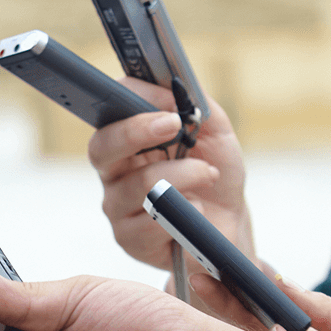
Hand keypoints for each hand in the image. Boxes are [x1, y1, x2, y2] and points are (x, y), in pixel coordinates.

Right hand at [87, 81, 251, 269]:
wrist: (227, 224)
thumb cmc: (214, 175)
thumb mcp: (213, 131)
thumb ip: (194, 104)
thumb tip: (174, 90)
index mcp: (127, 143)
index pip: (110, 117)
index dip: (133, 107)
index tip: (171, 110)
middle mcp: (114, 174)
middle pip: (102, 148)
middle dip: (138, 132)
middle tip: (176, 126)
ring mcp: (117, 208)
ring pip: (141, 184)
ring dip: (185, 175)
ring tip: (208, 175)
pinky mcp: (129, 240)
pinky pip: (152, 222)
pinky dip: (184, 212)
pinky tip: (197, 211)